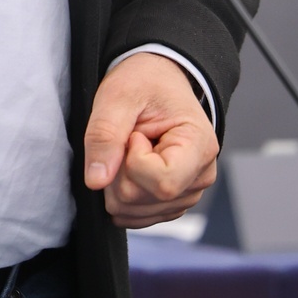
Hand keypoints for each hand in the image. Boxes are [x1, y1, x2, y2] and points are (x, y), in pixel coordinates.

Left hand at [83, 54, 217, 228]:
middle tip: (127, 138)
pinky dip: (122, 194)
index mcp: (200, 145)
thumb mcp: (118, 95)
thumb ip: (104, 135)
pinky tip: (130, 166)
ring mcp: (188, 193)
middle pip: (143, 199)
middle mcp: (201, 175)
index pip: (163, 182)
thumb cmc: (144, 82)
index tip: (134, 134)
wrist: (158, 81)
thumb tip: (95, 181)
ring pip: (135, 212)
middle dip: (119, 171)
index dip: (134, 162)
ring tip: (131, 149)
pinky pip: (135, 216)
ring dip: (118, 182)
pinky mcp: (172, 203)